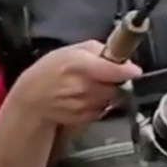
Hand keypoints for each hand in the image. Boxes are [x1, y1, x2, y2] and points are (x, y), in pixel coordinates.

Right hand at [14, 40, 141, 127]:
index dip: (127, 70)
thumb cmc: (48, 72)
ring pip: (112, 98)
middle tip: (107, 75)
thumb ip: (94, 48)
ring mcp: (85, 105)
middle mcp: (84, 87)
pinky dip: (100, 103)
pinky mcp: (86, 118)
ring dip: (109, 92)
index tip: (134, 70)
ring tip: (92, 86)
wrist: (32, 100)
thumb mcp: (68, 51)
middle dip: (117, 80)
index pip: (112, 70)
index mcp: (79, 64)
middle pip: (117, 86)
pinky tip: (85, 97)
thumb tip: (115, 53)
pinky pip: (104, 109)